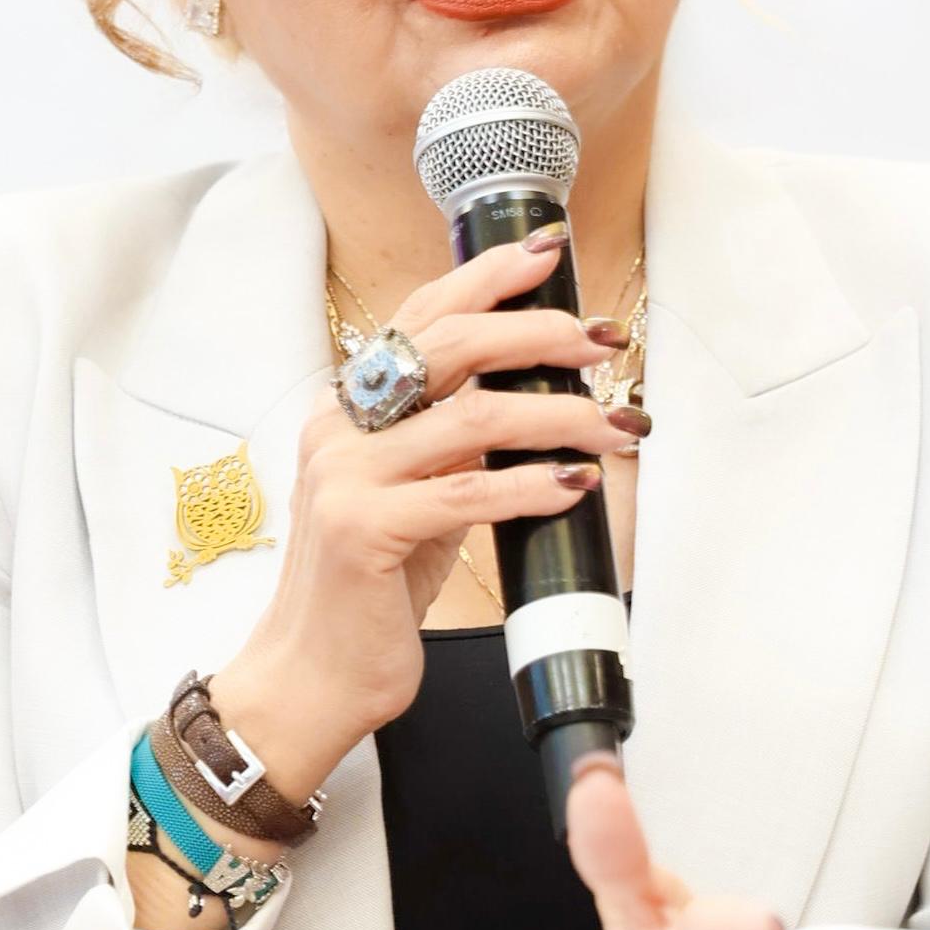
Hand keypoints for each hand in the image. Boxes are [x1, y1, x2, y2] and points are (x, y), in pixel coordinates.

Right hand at [237, 228, 638, 745]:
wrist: (312, 676)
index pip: (420, 315)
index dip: (487, 276)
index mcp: (346, 409)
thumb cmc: (371, 590)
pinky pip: (468, 493)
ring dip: (560, 415)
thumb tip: (536, 397)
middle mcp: (338, 429)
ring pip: (472, 416)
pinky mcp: (365, 532)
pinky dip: (532, 485)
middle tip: (602, 341)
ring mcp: (345, 479)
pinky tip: (575, 484)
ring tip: (618, 426)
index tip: (549, 253)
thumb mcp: (415, 498)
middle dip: (536, 332)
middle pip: (447, 343)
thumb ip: (453, 446)